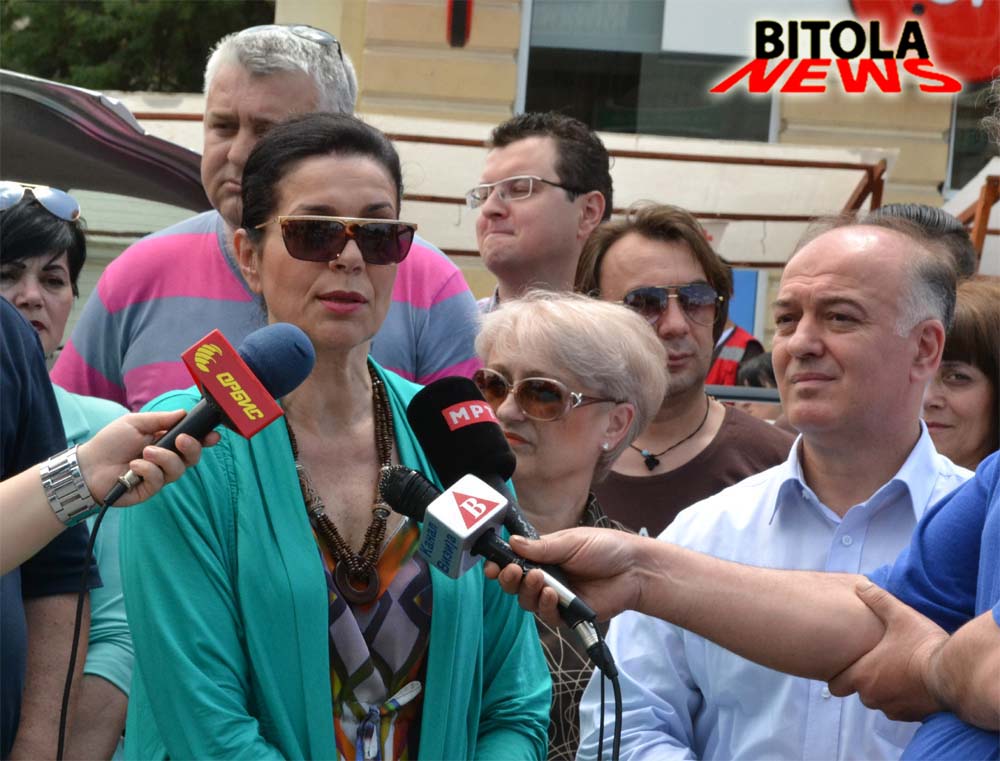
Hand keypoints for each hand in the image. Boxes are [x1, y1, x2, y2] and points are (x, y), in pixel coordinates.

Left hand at [76, 410, 219, 506]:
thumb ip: (161, 419)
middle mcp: (166, 459)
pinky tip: (133, 466)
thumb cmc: (111, 442)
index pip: (191, 441)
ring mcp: (159, 475)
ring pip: (178, 469)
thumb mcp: (136, 422)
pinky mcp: (150, 489)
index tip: (212, 435)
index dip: (204, 439)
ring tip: (144, 452)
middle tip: (180, 440)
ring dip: (163, 458)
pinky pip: (160, 480)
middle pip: (192, 457)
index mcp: (165, 441)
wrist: (89, 465)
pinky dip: (148, 470)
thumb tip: (183, 413)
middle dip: (192, 448)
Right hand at [483, 528, 649, 624]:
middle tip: (511, 571)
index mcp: (544, 555)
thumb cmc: (606, 548)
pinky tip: (551, 594)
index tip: (491, 565)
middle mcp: (546, 577)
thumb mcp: (571, 541)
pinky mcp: (568, 615)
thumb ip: (541, 546)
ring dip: (527, 590)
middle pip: (515, 584)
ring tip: (538, 579)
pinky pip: (547, 616)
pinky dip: (545, 606)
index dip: (500, 564)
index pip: (515, 561)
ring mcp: (556, 597)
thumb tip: (512, 541)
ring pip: (527, 601)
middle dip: (508, 579)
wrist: (634, 569)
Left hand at [828, 581, 948, 720]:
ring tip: (897, 668)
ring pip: (880, 701)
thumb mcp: (899, 616)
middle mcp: (874, 697)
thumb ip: (878, 600)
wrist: (955, 674)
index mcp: (862, 676)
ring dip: (885, 689)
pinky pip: (899, 708)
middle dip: (866, 679)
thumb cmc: (923, 644)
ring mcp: (894, 709)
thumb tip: (861, 585)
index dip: (839, 675)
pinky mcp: (913, 716)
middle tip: (878, 661)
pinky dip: (902, 698)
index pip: (836, 686)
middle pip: (860, 691)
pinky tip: (912, 680)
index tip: (849, 663)